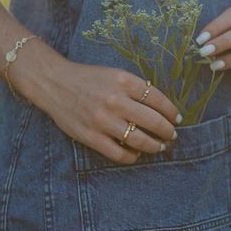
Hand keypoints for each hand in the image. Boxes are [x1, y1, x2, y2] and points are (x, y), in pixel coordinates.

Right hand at [34, 58, 180, 163]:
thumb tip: (160, 108)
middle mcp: (115, 100)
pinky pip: (120, 154)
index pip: (158, 100)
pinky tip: (136, 153)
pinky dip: (133, 156)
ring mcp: (103, 121)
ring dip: (155, 146)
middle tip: (171, 135)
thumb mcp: (114, 74)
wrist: (54, 83)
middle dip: (168, 131)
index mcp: (124, 81)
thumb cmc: (88, 78)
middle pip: (154, 122)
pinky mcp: (91, 137)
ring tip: (159, 146)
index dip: (171, 112)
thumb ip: (135, 88)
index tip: (176, 119)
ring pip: (140, 141)